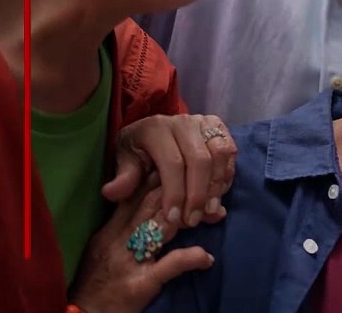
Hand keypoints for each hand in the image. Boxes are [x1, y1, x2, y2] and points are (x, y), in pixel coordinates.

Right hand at [71, 183, 214, 312]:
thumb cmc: (96, 282)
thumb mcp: (104, 247)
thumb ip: (124, 223)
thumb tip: (150, 198)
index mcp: (111, 230)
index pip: (137, 193)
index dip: (163, 176)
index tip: (187, 165)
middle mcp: (118, 240)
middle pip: (152, 203)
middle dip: (183, 190)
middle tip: (212, 184)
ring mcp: (129, 261)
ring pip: (160, 227)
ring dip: (190, 216)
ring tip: (215, 212)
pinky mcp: (139, 284)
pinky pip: (168, 265)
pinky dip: (190, 258)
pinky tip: (206, 257)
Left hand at [102, 114, 235, 227]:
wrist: (152, 132)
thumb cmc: (137, 151)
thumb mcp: (124, 162)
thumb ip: (123, 178)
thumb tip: (111, 193)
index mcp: (156, 128)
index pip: (172, 162)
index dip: (175, 192)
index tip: (174, 218)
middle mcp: (183, 121)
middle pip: (199, 159)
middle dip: (198, 194)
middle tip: (193, 220)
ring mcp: (204, 122)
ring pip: (219, 153)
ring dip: (216, 186)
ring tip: (208, 212)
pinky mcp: (219, 126)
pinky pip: (230, 150)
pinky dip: (227, 175)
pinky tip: (217, 195)